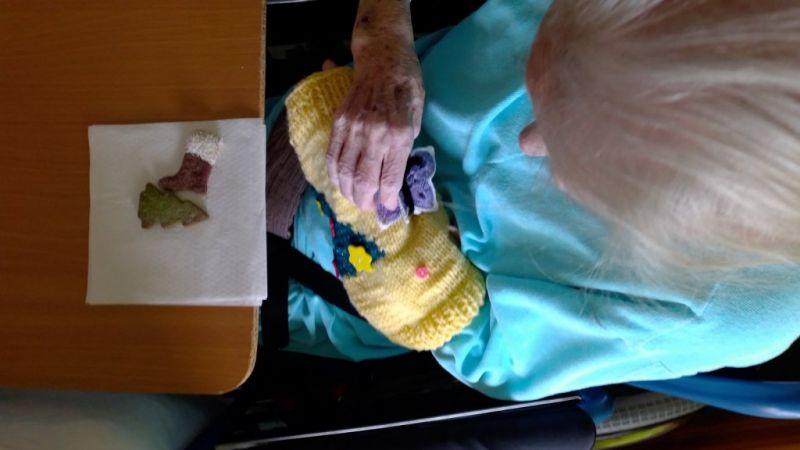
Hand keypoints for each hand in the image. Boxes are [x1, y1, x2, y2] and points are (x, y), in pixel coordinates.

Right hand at [327, 30, 423, 210]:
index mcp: (399, 135)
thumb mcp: (418, 115)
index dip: (388, 199)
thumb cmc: (407, 85)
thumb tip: (395, 172)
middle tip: (369, 207)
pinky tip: (339, 183)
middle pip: (364, 181)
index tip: (388, 207)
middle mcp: (374, 135)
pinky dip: (334, 174)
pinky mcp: (338, 122)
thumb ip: (406, 144)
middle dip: (366, 201)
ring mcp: (353, 129)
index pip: (390, 179)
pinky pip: (332, 156)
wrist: (383, 56)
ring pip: (344, 172)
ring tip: (355, 199)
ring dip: (348, 192)